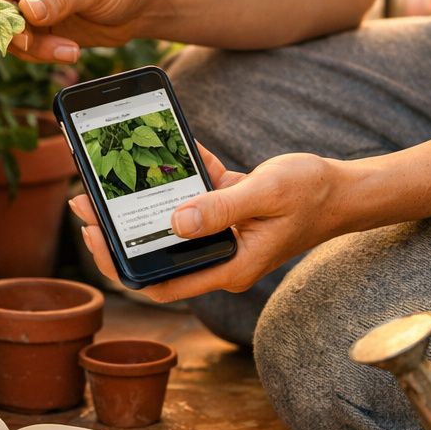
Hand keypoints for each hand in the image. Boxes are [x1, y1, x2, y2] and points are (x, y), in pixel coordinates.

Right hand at [0, 0, 154, 62]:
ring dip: (30, 47)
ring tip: (68, 50)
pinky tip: (70, 51)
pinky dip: (41, 54)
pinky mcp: (35, 27)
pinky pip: (22, 46)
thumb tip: (26, 11)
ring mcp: (27, 1)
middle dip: (8, 27)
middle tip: (29, 42)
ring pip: (4, 29)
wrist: (140, 7)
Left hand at [69, 143, 350, 303]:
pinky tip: (171, 147)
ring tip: (108, 177)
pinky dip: (181, 174)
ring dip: (142, 202)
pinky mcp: (228, 212)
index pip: (161, 282)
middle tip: (85, 201)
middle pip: (157, 254)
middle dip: (118, 231)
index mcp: (228, 266)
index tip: (94, 237)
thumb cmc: (313, 192)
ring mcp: (224, 235)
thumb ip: (221, 208)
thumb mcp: (265, 193)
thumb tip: (175, 222)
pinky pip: (194, 196)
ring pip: (170, 224)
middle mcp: (221, 256)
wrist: (345, 188)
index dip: (122, 267)